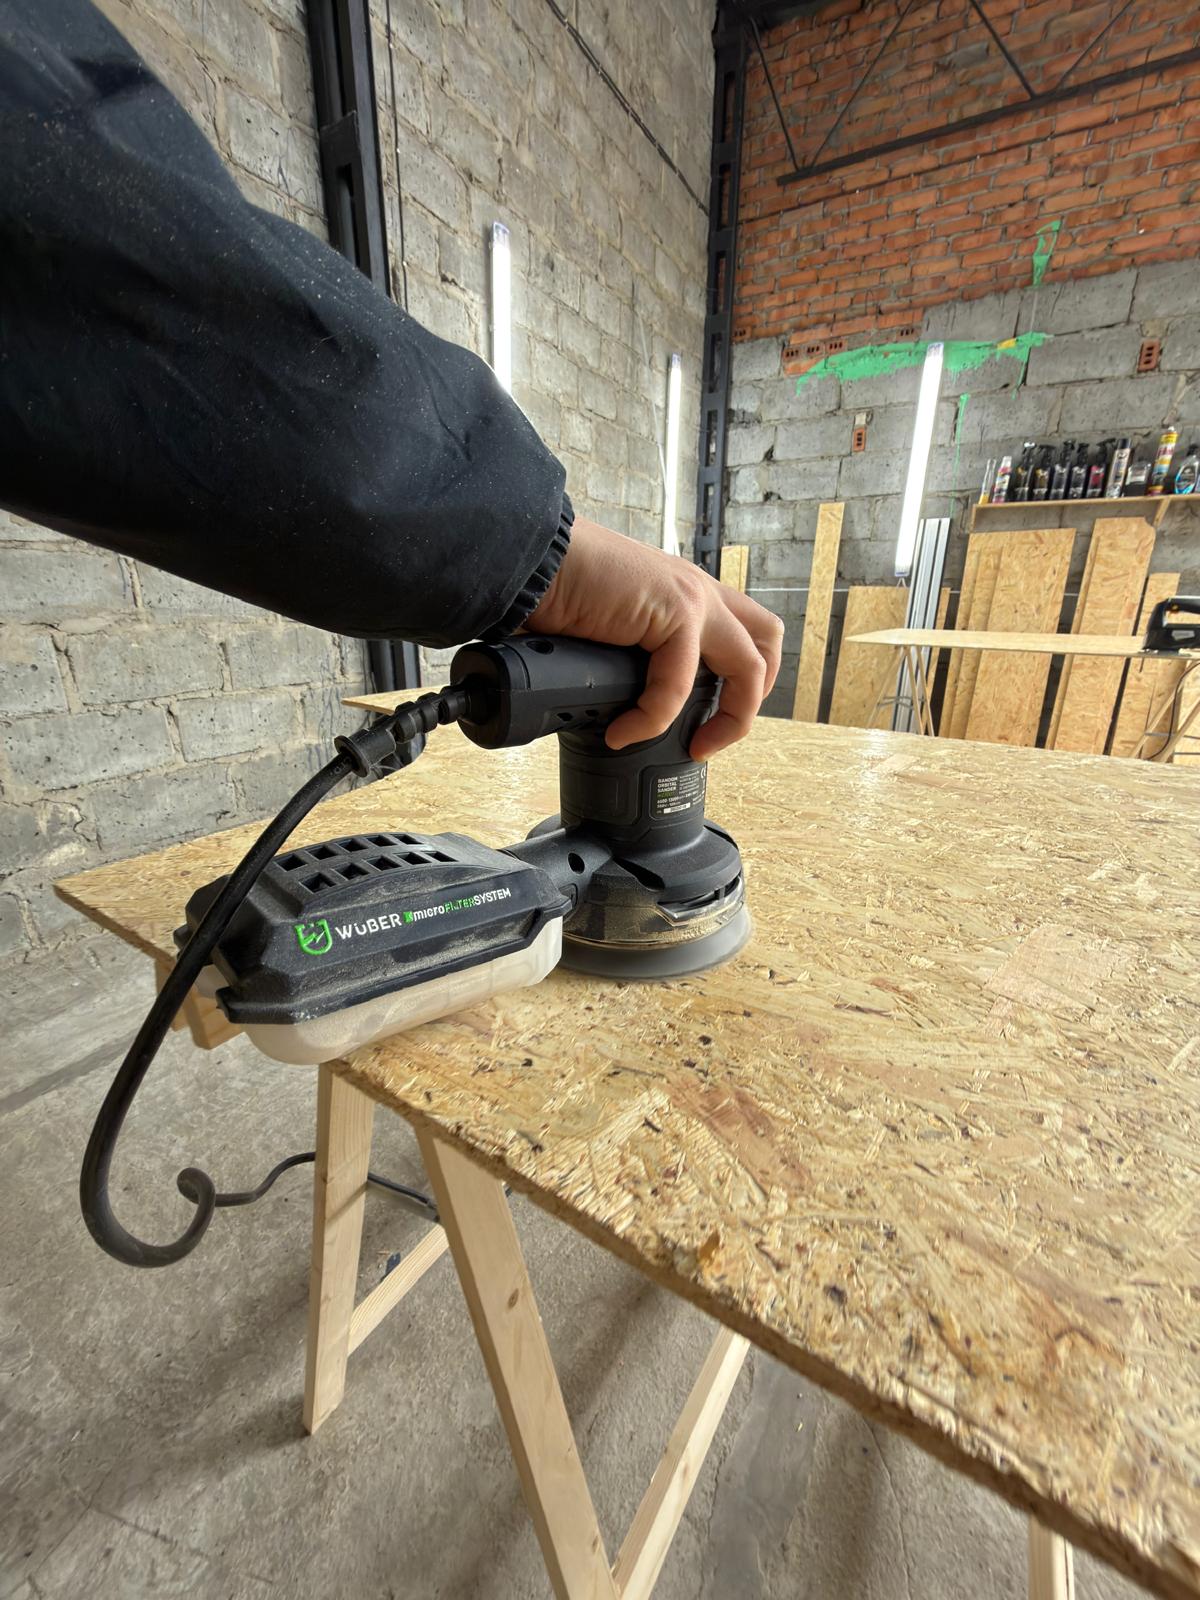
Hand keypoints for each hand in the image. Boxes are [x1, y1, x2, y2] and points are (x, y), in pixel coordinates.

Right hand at [525, 517, 783, 759]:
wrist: (528, 559)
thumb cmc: (552, 590)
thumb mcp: (605, 632)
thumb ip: (626, 660)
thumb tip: (614, 710)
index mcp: (683, 592)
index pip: (740, 635)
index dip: (734, 685)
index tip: (698, 725)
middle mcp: (696, 590)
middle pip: (767, 640)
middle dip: (754, 696)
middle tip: (714, 733)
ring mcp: (692, 597)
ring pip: (750, 665)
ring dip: (731, 718)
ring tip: (695, 746)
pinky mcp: (675, 611)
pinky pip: (680, 686)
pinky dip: (651, 720)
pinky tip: (622, 732)